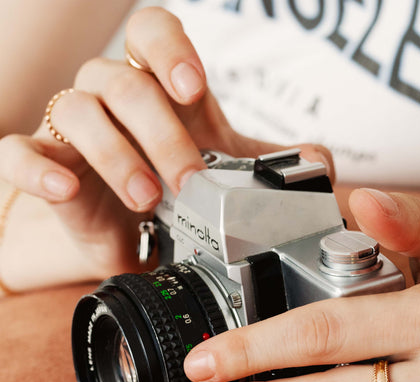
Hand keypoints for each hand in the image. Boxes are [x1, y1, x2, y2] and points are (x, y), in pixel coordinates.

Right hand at [0, 7, 331, 283]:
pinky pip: (18, 151)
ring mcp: (74, 131)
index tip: (195, 90)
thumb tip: (317, 163)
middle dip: (160, 131)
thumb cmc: (182, 195)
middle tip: (190, 180)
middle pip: (123, 80)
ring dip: (115, 154)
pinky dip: (37, 168)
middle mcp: (112, 99)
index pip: (151, 32)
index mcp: (157, 89)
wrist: (143, 239)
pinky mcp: (46, 166)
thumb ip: (274, 165)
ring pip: (76, 110)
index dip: (170, 49)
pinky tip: (65, 190)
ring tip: (147, 200)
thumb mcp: (231, 177)